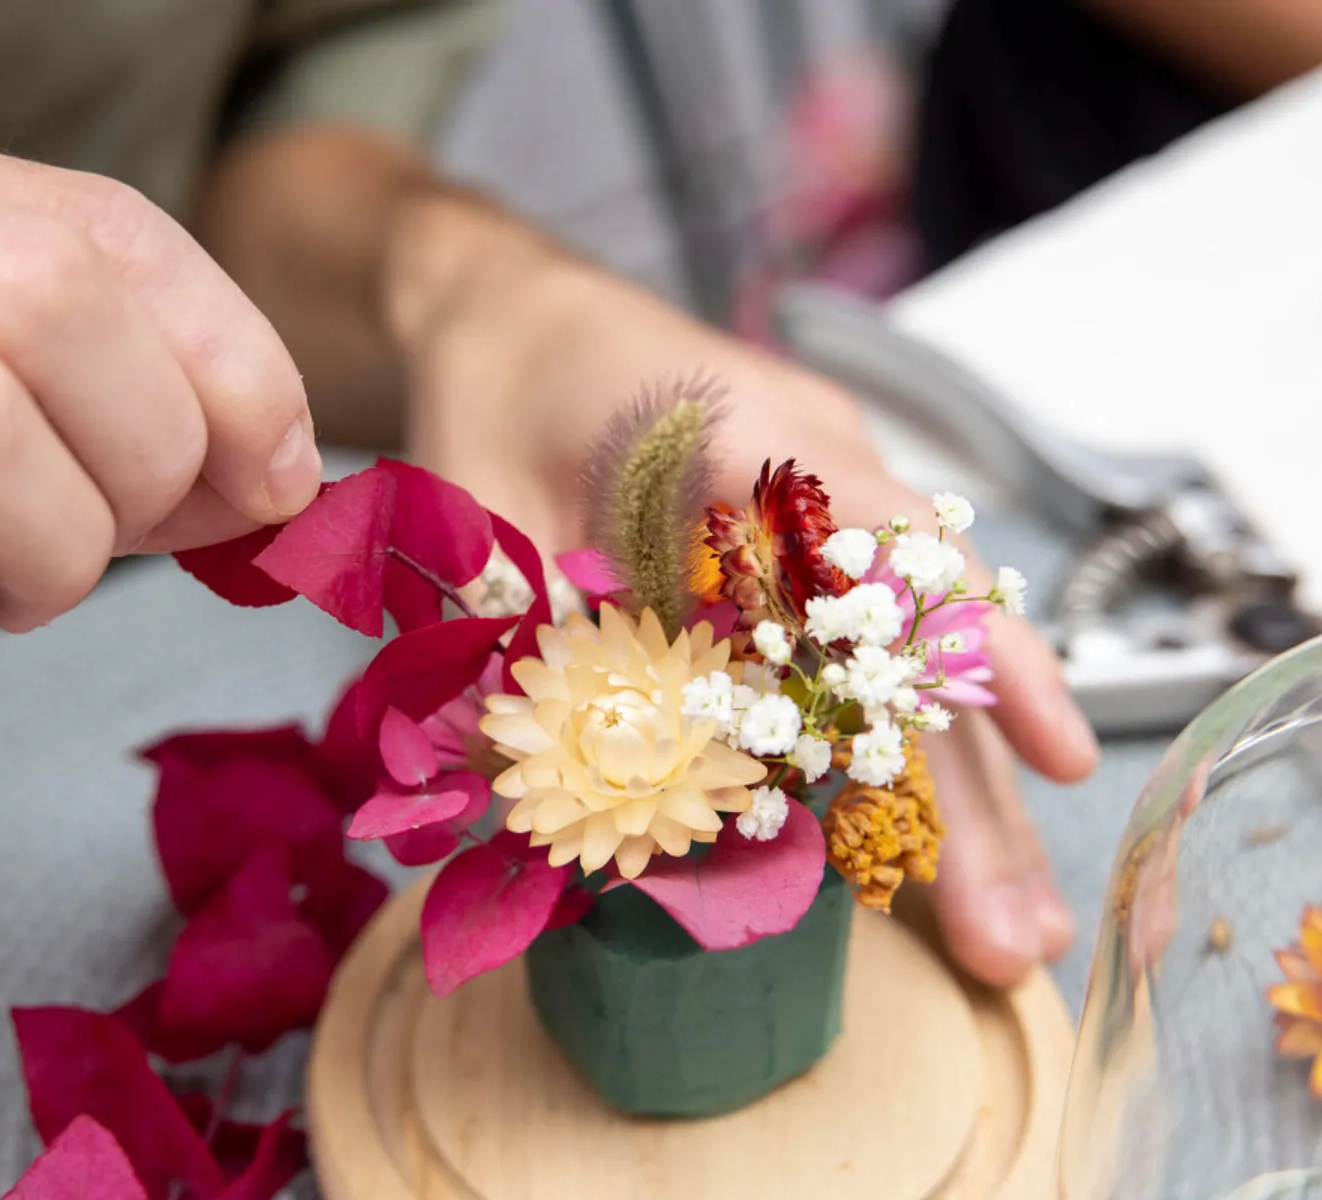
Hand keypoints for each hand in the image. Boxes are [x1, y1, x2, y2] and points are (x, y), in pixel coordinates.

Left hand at [400, 217, 1097, 986]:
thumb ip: (504, 619)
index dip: (970, 647)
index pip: (890, 541)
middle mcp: (817, 474)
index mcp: (747, 434)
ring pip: (900, 669)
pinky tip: (902, 860)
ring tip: (990, 932)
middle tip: (1011, 936)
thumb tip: (510, 783)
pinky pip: (850, 668)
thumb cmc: (497, 384)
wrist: (511, 316)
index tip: (1051, 748)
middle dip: (972, 792)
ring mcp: (817, 520)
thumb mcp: (471, 497)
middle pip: (919, 642)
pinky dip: (874, 761)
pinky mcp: (791, 564)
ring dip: (944, 800)